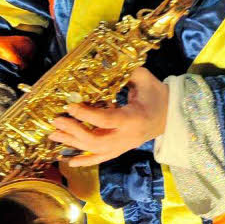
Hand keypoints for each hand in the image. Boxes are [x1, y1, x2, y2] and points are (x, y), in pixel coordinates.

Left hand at [48, 68, 167, 166]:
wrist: (171, 115)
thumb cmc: (157, 95)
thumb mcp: (144, 78)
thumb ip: (124, 71)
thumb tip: (102, 62)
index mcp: (134, 119)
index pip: (106, 120)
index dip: (86, 114)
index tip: (69, 105)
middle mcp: (127, 137)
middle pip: (96, 140)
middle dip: (74, 131)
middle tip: (57, 120)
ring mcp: (124, 146)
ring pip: (95, 151)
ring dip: (73, 143)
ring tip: (53, 134)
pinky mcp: (121, 150)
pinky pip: (101, 159)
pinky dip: (84, 161)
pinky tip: (69, 161)